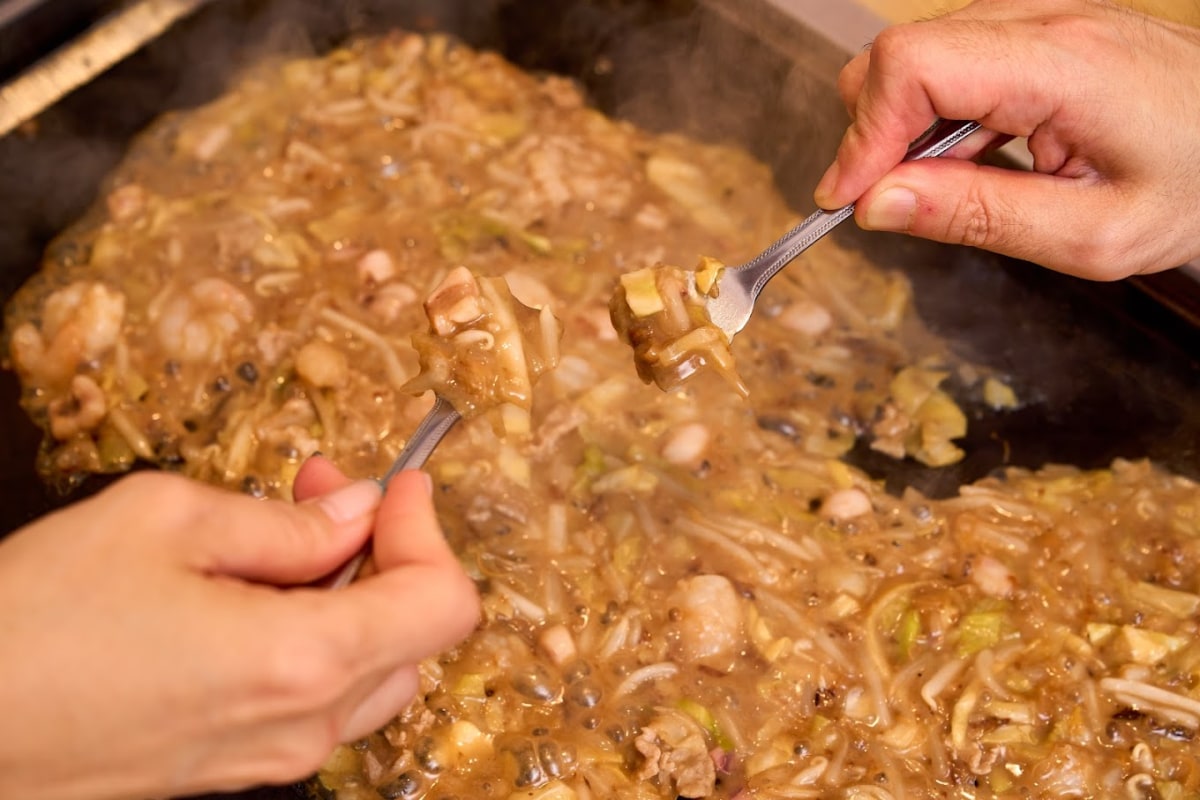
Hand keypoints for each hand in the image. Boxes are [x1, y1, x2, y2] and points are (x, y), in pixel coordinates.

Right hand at [0, 459, 479, 799]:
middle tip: (325, 493)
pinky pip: (314, 699)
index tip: (399, 486)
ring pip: (370, 669)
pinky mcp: (234, 767)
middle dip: (386, 550)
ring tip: (281, 536)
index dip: (429, 531)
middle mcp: (302, 725)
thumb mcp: (165, 522)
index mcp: (302, 659)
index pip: (442, 603)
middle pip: (413, 635)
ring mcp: (269, 757)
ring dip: (350, 592)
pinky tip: (253, 592)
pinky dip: (314, 635)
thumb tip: (354, 513)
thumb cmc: (36, 620)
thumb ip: (285, 522)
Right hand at [813, 0, 1199, 278]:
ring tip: (949, 187)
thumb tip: (877, 205)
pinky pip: (952, 60)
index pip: (913, 64)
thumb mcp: (1090, 235)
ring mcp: (1042, 17)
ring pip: (918, 57)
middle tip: (893, 203)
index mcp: (1063, 64)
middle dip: (874, 133)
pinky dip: (938, 115)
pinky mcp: (1039, 30)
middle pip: (900, 54)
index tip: (851, 202)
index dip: (863, 134)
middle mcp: (1046, 20)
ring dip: (907, 129)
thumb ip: (979, 216)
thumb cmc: (1194, 189)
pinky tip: (971, 159)